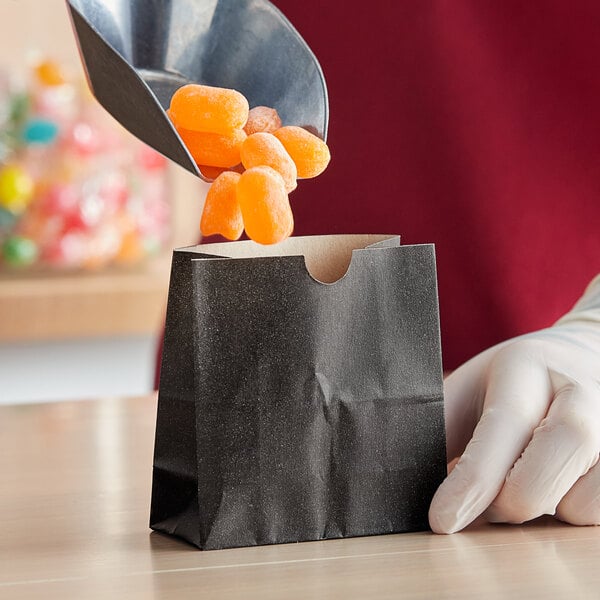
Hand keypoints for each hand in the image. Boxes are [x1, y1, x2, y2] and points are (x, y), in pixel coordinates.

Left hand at [429, 275, 599, 532]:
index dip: (471, 480)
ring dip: (543, 509)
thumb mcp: (473, 386)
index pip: (502, 426)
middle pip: (551, 467)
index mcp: (527, 368)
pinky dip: (572, 510)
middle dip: (508, 502)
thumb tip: (403, 478)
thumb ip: (443, 425)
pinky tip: (557, 483)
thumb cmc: (515, 380)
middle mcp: (581, 392)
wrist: (586, 354)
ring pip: (581, 503)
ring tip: (525, 480)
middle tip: (487, 502)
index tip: (441, 520)